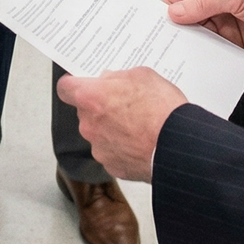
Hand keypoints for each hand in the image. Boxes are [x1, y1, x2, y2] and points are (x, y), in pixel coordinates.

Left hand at [55, 67, 186, 182]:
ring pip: (99, 134)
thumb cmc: (162, 110)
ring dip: (111, 130)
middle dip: (100, 108)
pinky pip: (112, 153)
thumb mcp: (142, 75)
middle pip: (85, 112)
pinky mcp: (113, 167)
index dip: (74, 84)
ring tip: (138, 127)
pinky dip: (123, 149)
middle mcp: (89, 124)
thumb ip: (118, 77)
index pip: (65, 88)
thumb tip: (109, 81)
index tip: (82, 84)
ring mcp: (100, 148)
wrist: (179, 147)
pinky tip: (141, 144)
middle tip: (124, 105)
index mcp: (91, 97)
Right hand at [164, 0, 243, 57]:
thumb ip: (203, 3)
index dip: (171, 2)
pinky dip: (205, 50)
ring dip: (191, 38)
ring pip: (198, 29)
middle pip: (187, 11)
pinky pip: (212, 45)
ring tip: (180, 49)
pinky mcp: (232, 39)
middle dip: (178, 23)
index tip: (162, 18)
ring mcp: (223, 19)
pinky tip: (199, 56)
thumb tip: (175, 11)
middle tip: (166, 36)